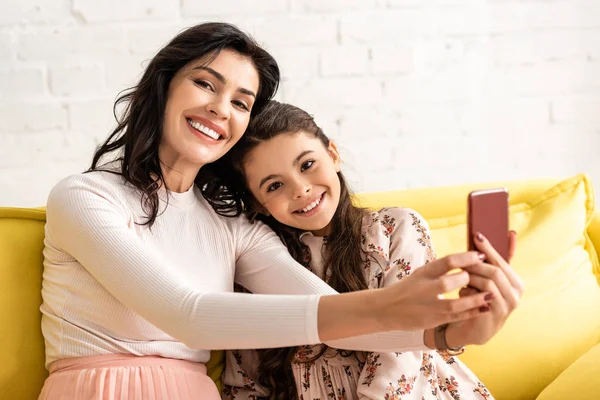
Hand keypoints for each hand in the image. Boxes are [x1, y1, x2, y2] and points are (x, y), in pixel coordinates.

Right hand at [379, 251, 495, 331]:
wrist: (386, 309)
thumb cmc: (409, 288)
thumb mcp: (421, 274)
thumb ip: (441, 269)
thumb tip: (468, 259)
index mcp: (424, 272)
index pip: (446, 261)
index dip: (466, 257)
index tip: (481, 255)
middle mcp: (424, 288)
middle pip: (449, 282)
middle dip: (468, 279)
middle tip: (484, 276)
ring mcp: (428, 306)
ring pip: (455, 304)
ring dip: (474, 299)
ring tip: (491, 294)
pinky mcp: (432, 320)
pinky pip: (455, 317)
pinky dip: (471, 313)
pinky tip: (484, 308)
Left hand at [445, 231, 524, 346]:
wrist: (472, 328)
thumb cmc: (478, 299)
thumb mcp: (486, 279)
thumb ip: (495, 260)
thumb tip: (510, 232)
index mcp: (516, 283)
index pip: (502, 261)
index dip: (489, 248)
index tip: (477, 235)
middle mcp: (516, 295)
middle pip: (495, 271)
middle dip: (475, 263)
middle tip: (461, 259)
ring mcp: (507, 307)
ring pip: (487, 282)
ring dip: (470, 277)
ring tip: (460, 277)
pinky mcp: (494, 316)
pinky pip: (479, 296)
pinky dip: (468, 291)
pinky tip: (462, 292)